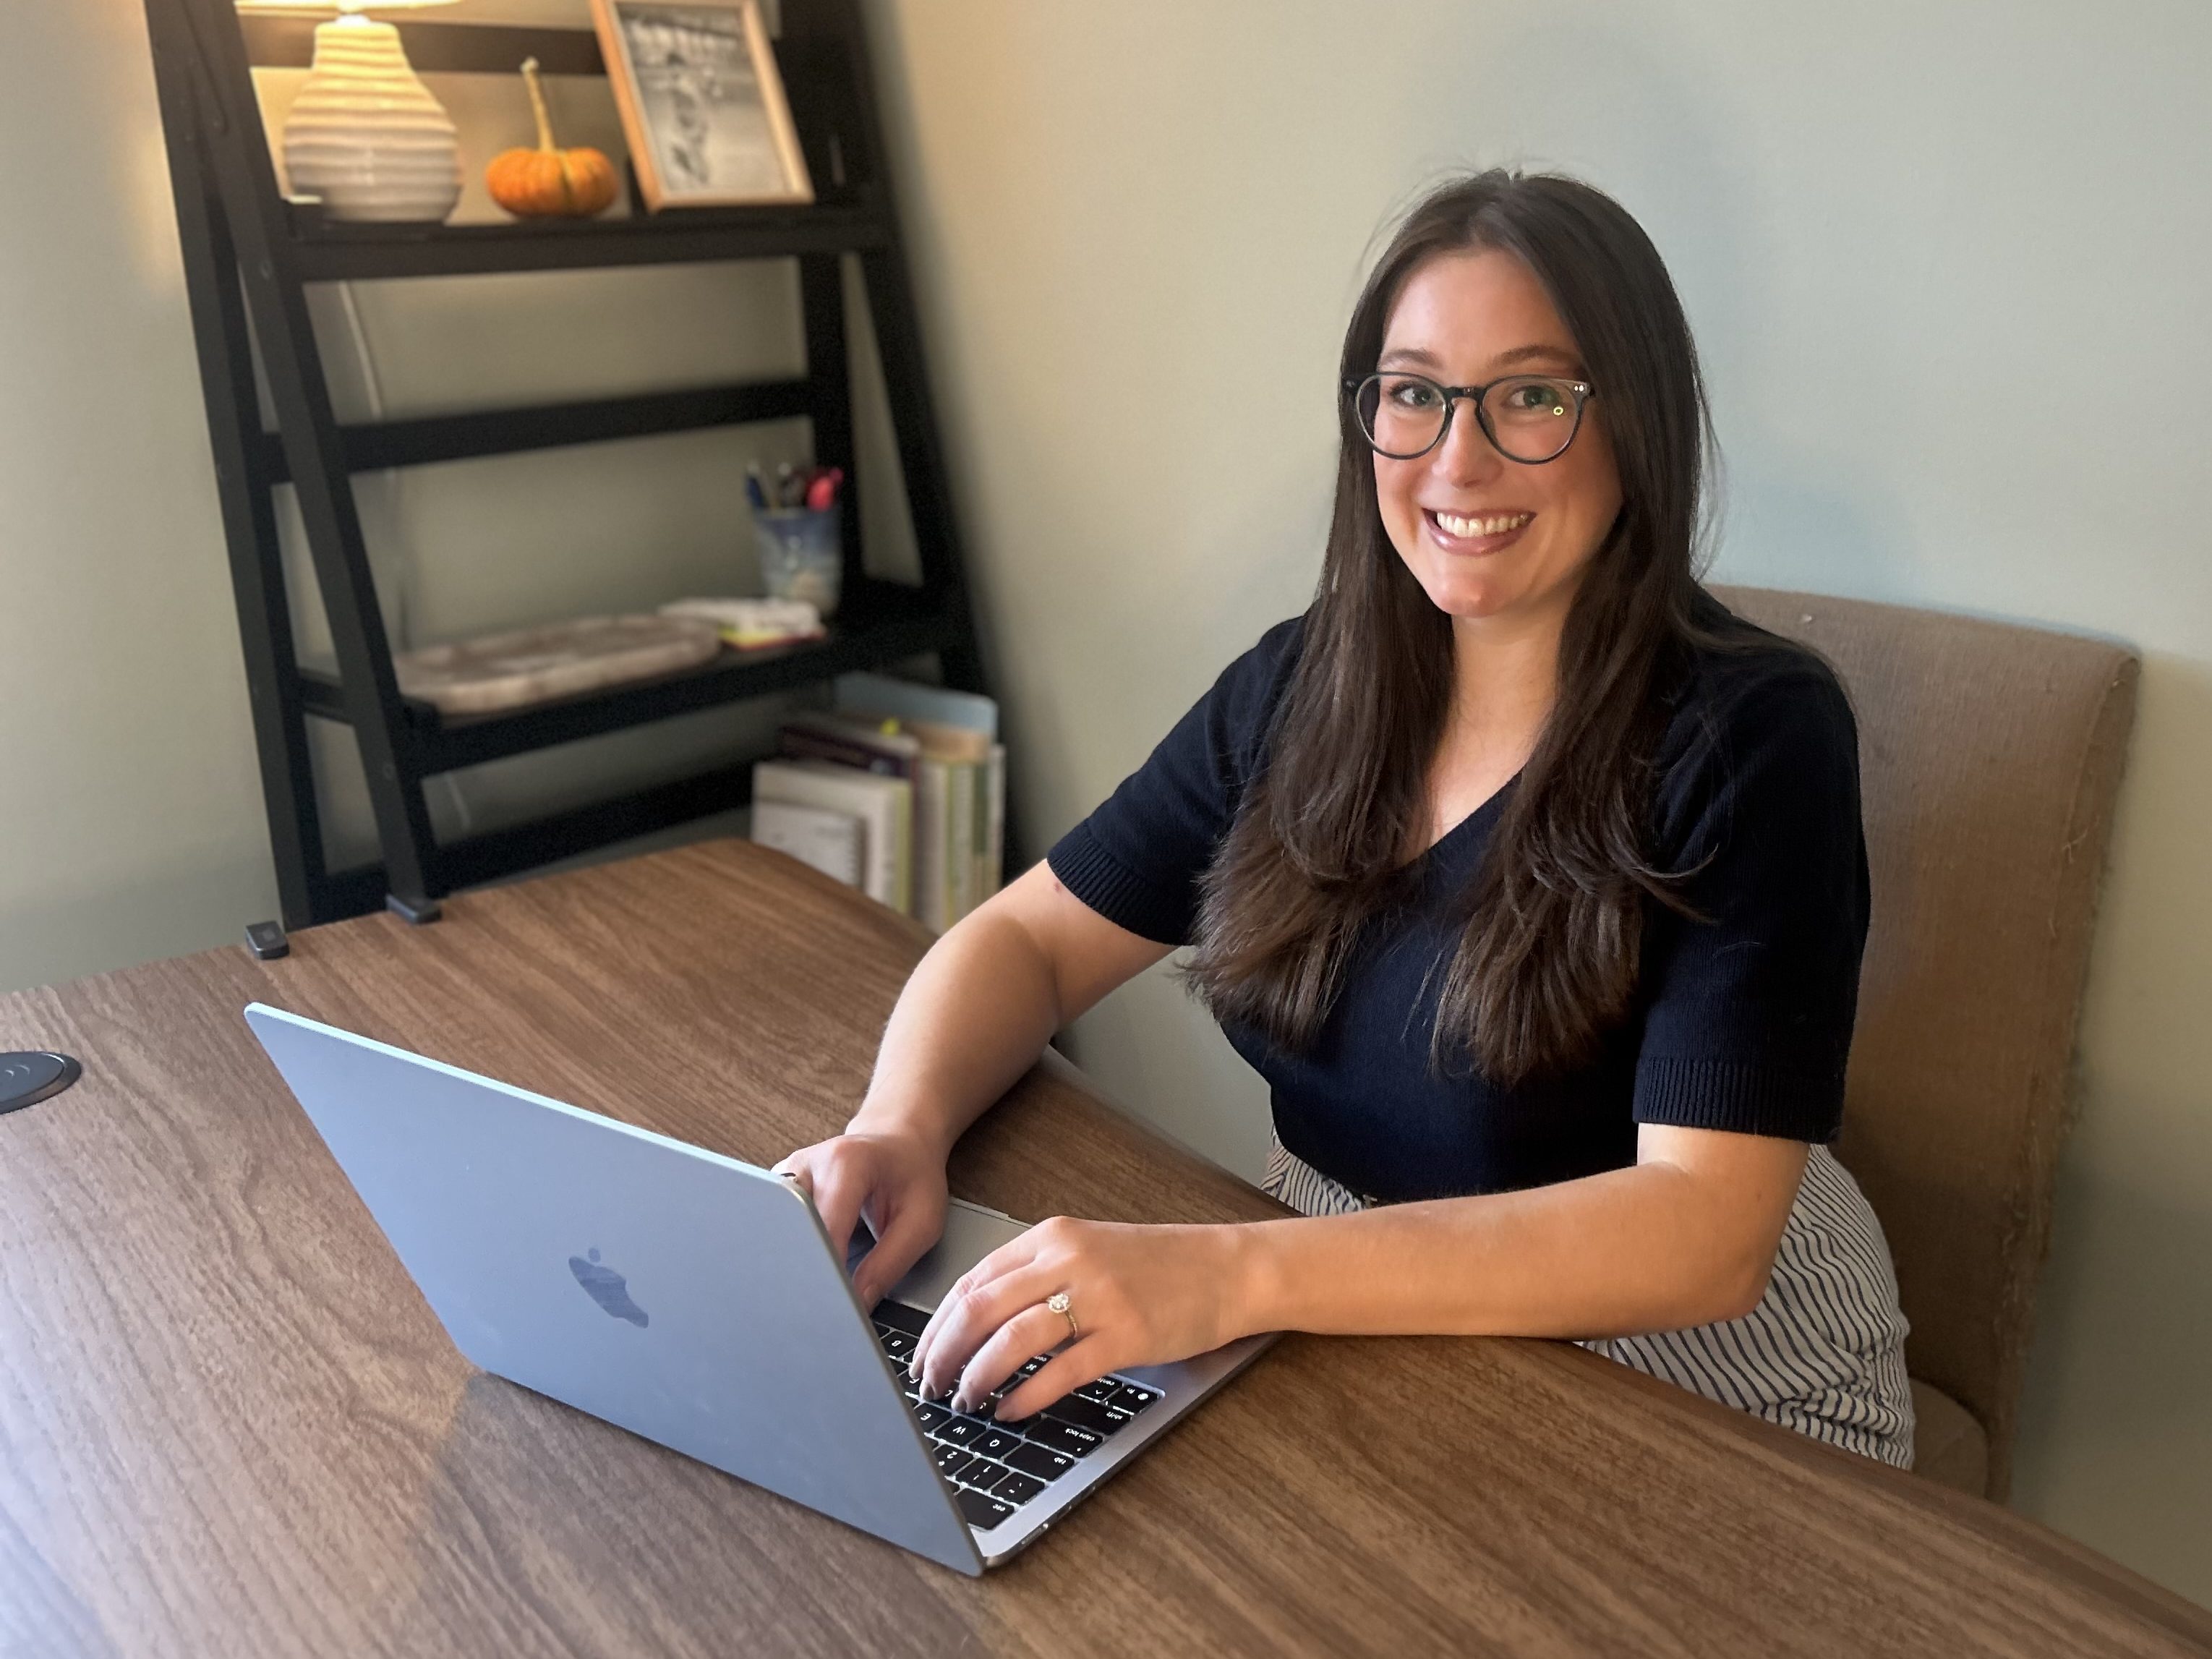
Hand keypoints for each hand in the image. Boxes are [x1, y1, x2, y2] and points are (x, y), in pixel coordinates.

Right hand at [773, 1129, 947, 1307]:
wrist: (900, 1139)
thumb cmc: (913, 1175)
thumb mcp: (921, 1222)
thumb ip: (889, 1265)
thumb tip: (857, 1306)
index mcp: (845, 1163)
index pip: (823, 1228)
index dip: (827, 1270)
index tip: (834, 1303)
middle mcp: (807, 1164)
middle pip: (789, 1229)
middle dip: (802, 1268)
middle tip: (819, 1301)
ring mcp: (787, 1175)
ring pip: (774, 1229)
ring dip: (792, 1259)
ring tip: (812, 1282)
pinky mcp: (778, 1188)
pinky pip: (774, 1226)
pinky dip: (787, 1249)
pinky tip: (802, 1265)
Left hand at [909, 1216, 1252, 1418]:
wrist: (1228, 1268)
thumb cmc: (1159, 1265)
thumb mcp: (1089, 1250)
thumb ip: (1036, 1274)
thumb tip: (974, 1325)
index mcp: (1052, 1236)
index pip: (972, 1280)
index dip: (936, 1325)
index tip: (920, 1357)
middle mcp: (1068, 1260)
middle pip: (979, 1310)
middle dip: (943, 1355)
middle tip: (928, 1387)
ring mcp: (1098, 1297)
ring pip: (1011, 1341)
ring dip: (977, 1379)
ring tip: (965, 1403)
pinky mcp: (1126, 1336)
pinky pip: (1059, 1372)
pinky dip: (1025, 1397)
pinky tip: (1010, 1411)